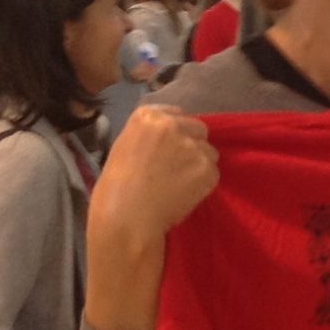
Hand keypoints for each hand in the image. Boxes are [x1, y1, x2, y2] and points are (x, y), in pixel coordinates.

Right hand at [90, 106, 218, 245]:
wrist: (127, 214)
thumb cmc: (116, 186)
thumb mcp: (125, 146)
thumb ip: (150, 135)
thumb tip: (171, 137)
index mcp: (148, 116)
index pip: (177, 114)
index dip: (177, 132)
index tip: (171, 147)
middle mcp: (172, 125)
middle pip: (198, 129)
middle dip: (193, 144)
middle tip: (179, 166)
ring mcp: (192, 146)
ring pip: (209, 151)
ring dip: (200, 164)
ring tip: (180, 183)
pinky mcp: (207, 168)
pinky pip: (213, 173)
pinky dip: (204, 183)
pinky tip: (185, 193)